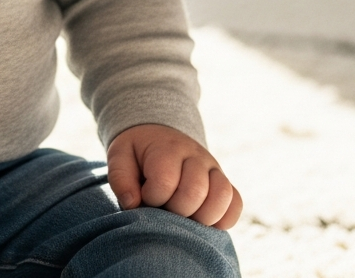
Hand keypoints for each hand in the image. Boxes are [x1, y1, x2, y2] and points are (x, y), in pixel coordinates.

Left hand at [107, 123, 241, 228]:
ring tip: (185, 218)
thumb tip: (132, 204)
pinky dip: (224, 218)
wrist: (157, 133)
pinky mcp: (223, 180)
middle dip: (177, 210)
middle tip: (165, 208)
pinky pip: (235, 202)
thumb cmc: (137, 152)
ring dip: (203, 216)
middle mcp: (194, 155)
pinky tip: (204, 221)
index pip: (165, 181)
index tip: (145, 196)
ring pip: (222, 196)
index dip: (153, 198)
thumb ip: (120, 178)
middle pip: (196, 191)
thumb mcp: (120, 156)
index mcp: (166, 148)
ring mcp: (213, 167)